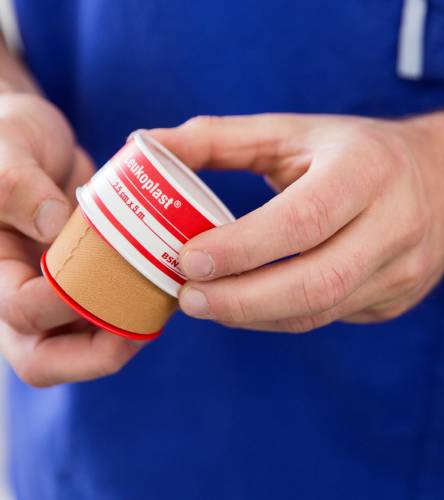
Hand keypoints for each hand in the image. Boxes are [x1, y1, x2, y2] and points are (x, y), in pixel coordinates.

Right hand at [0, 94, 142, 386]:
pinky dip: (135, 311)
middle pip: (46, 358)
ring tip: (160, 309)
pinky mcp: (87, 282)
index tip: (105, 271)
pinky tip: (163, 288)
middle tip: (144, 327)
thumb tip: (50, 223)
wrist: (36, 140)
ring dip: (123, 336)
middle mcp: (21, 292)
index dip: (61, 304)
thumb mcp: (5, 149)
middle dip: (97, 351)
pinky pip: (108, 315)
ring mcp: (57, 292)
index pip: (21, 313)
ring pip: (83, 345)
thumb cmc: (9, 137)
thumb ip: (14, 184)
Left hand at [150, 113, 443, 331]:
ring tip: (206, 304)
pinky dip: (277, 316)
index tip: (186, 262)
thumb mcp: (295, 132)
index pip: (304, 220)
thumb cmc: (353, 153)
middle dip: (242, 300)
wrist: (442, 183)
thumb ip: (220, 139)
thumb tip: (145, 146)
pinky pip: (326, 317)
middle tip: (187, 299)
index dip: (242, 248)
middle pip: (315, 282)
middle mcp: (395, 225)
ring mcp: (401, 270)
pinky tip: (246, 304)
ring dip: (254, 315)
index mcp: (368, 170)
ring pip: (318, 310)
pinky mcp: (394, 299)